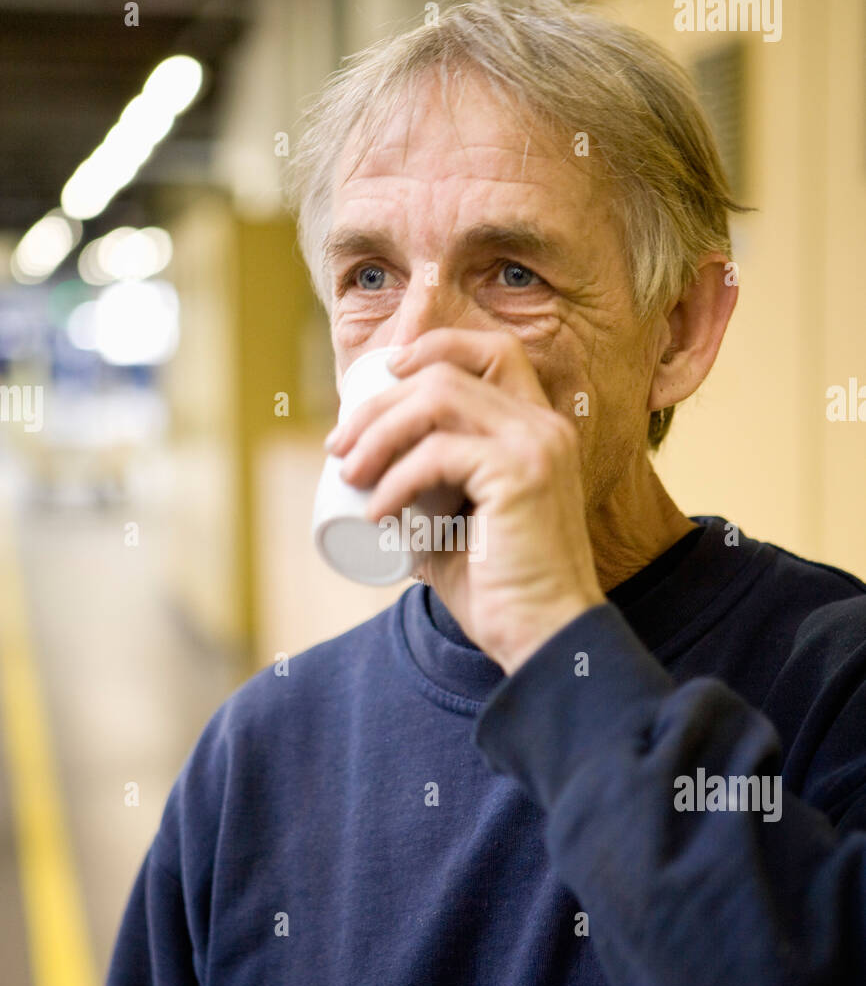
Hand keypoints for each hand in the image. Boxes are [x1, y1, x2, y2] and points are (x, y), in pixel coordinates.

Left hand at [326, 329, 604, 673]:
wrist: (545, 638)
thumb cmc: (499, 592)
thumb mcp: (458, 526)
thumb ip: (431, 494)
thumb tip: (367, 475)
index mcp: (539, 429)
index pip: (494, 350)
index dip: (434, 348)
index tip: (382, 378)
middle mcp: (544, 426)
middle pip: (446, 372)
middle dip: (379, 402)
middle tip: (339, 448)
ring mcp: (537, 447)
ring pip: (438, 398)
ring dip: (379, 431)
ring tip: (349, 473)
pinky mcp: (521, 476)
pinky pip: (438, 454)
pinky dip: (396, 479)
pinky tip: (377, 513)